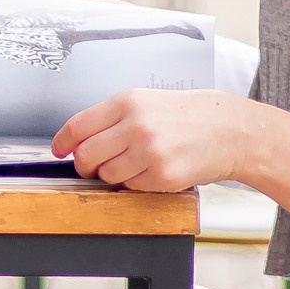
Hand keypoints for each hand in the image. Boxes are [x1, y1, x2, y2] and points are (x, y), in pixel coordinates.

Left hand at [52, 90, 289, 243]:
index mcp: (128, 102)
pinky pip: (132, 187)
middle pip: (86, 156)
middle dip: (85, 166)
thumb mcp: (147, 102)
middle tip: (93, 167)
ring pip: (107, 175)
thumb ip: (112, 118)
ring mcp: (149, 152)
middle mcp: (135, 125)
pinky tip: (154, 170)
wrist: (230, 130)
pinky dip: (136, 184)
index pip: (78, 126)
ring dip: (113, 175)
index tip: (59, 151)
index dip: (63, 142)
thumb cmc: (187, 116)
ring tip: (135, 163)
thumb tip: (76, 140)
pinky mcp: (162, 176)